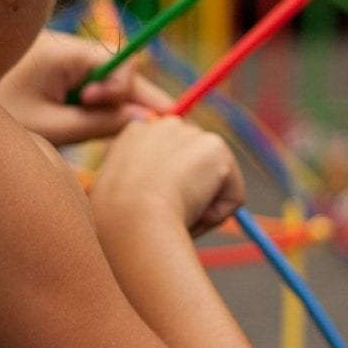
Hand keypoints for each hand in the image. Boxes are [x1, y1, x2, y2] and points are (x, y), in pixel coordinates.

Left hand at [0, 30, 172, 146]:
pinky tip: (73, 122)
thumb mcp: (52, 128)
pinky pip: (88, 80)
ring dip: (105, 103)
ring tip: (81, 127)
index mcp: (66, 52)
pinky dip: (90, 102)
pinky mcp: (54, 66)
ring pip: (105, 76)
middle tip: (130, 131)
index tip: (97, 109)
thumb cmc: (0, 117)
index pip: (123, 60)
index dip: (123, 89)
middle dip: (124, 98)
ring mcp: (62, 54)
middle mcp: (68, 45)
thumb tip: (146, 121)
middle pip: (118, 67)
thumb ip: (99, 124)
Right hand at [92, 116, 244, 236]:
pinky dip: (217, 216)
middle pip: (195, 167)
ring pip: (214, 184)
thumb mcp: (118, 196)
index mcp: (134, 135)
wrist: (130, 219)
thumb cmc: (115, 221)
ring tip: (174, 217)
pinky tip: (192, 215)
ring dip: (201, 208)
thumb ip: (139, 188)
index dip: (168, 188)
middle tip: (167, 217)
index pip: (167, 159)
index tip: (154, 209)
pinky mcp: (216, 147)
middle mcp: (163, 126)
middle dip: (190, 193)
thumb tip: (163, 203)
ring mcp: (191, 134)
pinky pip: (232, 196)